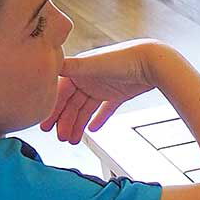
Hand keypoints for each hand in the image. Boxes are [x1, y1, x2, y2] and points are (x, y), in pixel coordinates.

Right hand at [43, 40, 173, 143]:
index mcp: (79, 69)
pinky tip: (92, 130)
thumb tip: (48, 64)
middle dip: (64, 121)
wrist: (154, 62)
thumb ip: (71, 67)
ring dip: (78, 124)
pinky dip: (99, 119)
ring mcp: (103, 86)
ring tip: (72, 140)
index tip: (45, 124)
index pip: (61, 92)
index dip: (53, 108)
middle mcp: (89, 77)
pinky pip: (105, 109)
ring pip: (86, 109)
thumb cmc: (124, 58)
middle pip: (72, 103)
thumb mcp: (94, 64)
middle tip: (59, 138)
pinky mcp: (118, 94)